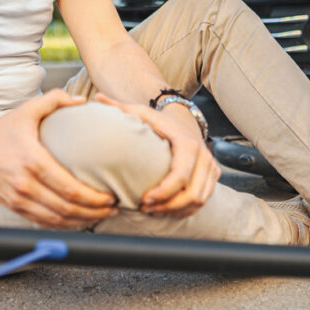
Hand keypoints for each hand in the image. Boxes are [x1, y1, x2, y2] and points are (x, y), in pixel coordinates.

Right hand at [0, 89, 118, 227]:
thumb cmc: (0, 132)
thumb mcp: (27, 110)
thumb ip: (55, 99)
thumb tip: (81, 100)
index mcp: (32, 161)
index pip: (69, 188)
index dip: (94, 197)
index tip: (110, 195)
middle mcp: (25, 184)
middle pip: (67, 208)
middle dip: (95, 211)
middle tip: (113, 207)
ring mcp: (19, 199)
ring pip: (57, 220)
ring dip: (83, 221)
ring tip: (102, 215)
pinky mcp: (14, 207)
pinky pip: (44, 222)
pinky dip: (65, 225)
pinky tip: (79, 220)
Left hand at [94, 93, 219, 217]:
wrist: (183, 120)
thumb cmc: (158, 121)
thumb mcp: (141, 113)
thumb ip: (120, 108)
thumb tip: (97, 98)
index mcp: (187, 143)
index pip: (180, 175)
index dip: (164, 192)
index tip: (144, 200)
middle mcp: (204, 156)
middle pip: (192, 193)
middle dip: (168, 206)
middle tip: (145, 208)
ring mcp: (211, 167)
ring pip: (198, 200)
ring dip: (175, 210)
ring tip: (152, 211)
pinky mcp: (212, 176)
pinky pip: (201, 202)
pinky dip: (184, 210)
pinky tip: (164, 211)